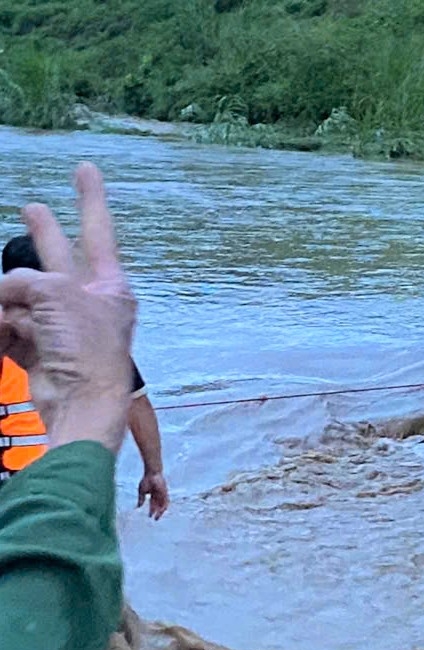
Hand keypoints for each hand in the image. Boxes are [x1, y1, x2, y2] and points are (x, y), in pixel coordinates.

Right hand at [0, 163, 135, 452]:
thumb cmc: (86, 347)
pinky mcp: (39, 350)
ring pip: (19, 298)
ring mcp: (62, 326)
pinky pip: (9, 329)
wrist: (80, 402)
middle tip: (32, 207)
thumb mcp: (56, 295)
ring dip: (8, 307)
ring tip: (15, 323)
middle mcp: (88, 301)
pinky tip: (7, 338)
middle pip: (57, 257)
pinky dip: (3, 333)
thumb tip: (7, 295)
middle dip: (43, 233)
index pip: (97, 229)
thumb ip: (26, 281)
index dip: (90, 197)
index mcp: (108, 284)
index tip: (87, 168)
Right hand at [137, 471, 168, 519]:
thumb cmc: (146, 480)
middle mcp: (159, 495)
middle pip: (159, 506)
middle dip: (157, 513)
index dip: (152, 510)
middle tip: (155, 519)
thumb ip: (141, 499)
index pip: (153, 504)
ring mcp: (162, 493)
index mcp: (153, 494)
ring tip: (158, 516)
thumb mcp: (142, 491)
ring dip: (161, 511)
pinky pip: (166, 500)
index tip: (150, 516)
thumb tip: (138, 507)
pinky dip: (165, 505)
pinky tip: (162, 510)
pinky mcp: (165, 492)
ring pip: (163, 504)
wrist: (152, 473)